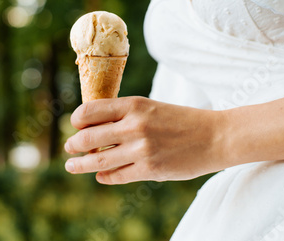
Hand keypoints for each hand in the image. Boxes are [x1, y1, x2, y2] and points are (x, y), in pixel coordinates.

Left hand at [64, 96, 228, 183]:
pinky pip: (117, 176)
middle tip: (69, 147)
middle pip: (89, 137)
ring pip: (99, 160)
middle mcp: (134, 126)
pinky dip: (104, 177)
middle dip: (74, 144)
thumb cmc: (180, 120)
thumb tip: (92, 126)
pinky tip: (100, 176)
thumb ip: (123, 115)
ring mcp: (142, 149)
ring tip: (71, 165)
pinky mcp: (150, 169)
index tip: (75, 126)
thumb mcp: (150, 107)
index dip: (76, 120)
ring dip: (80, 164)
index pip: (89, 111)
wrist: (215, 136)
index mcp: (133, 105)